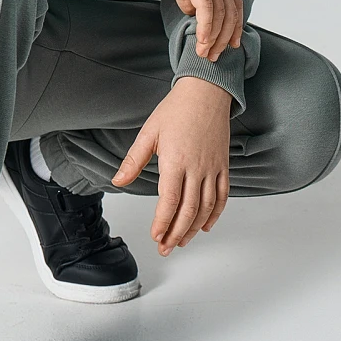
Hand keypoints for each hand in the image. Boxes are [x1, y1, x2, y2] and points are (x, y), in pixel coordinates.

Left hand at [111, 76, 230, 253]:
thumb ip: (133, 161)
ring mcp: (213, 168)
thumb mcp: (149, 133)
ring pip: (206, 207)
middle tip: (166, 248)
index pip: (169, 201)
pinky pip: (222, 196)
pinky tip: (205, 226)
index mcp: (176, 160)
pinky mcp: (223, 165)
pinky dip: (215, 214)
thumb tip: (117, 181)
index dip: (162, 223)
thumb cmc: (176, 110)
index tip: (155, 236)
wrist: (206, 92)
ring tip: (182, 242)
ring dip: (193, 228)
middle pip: (189, 210)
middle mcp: (197, 168)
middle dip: (176, 233)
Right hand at [147, 0, 242, 62]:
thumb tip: (193, 13)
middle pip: (231, 14)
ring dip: (214, 38)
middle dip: (224, 39)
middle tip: (214, 57)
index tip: (230, 45)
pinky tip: (201, 41)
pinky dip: (207, 28)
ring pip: (221, 14)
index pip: (234, 5)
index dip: (235, 26)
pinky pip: (208, 8)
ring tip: (204, 54)